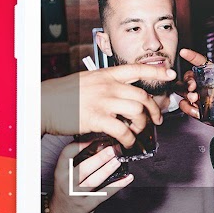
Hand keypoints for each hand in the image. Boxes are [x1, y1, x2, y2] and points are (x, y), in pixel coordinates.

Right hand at [42, 64, 175, 145]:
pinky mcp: (97, 119)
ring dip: (142, 126)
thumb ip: (105, 83)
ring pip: (137, 113)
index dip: (156, 71)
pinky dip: (129, 139)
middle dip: (155, 110)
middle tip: (157, 119)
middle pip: (142, 96)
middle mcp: (108, 86)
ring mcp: (103, 102)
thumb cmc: (62, 94)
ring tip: (138, 132)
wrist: (43, 103)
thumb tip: (121, 91)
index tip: (170, 73)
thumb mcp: (87, 80)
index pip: (137, 69)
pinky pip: (123, 130)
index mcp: (106, 75)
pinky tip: (126, 143)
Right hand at [48, 142, 133, 212]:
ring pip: (94, 181)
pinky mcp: (88, 205)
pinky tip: (127, 177)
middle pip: (84, 169)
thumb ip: (78, 159)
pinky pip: (104, 194)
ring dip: (108, 169)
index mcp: (61, 171)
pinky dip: (118, 185)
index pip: (67, 154)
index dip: (80, 144)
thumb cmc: (66, 187)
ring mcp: (77, 195)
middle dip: (99, 158)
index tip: (94, 136)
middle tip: (112, 148)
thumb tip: (99, 141)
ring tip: (118, 160)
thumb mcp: (66, 172)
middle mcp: (67, 183)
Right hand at [178, 48, 213, 120]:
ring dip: (186, 94)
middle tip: (193, 88)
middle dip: (188, 81)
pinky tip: (196, 111)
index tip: (184, 52)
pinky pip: (184, 105)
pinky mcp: (193, 107)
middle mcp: (202, 84)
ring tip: (194, 99)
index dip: (192, 56)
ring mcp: (196, 95)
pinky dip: (188, 108)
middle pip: (189, 76)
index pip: (201, 62)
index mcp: (213, 76)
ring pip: (182, 89)